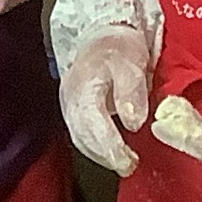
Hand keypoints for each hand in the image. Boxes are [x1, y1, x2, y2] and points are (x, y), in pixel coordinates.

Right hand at [59, 31, 150, 176]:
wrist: (103, 35)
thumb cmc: (119, 48)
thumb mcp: (132, 63)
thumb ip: (131, 92)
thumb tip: (133, 122)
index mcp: (84, 87)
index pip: (92, 123)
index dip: (110, 146)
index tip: (127, 160)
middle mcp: (70, 100)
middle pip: (83, 136)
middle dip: (106, 155)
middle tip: (129, 166)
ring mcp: (68, 107)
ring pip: (80, 139)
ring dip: (100, 155)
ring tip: (123, 163)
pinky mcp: (72, 111)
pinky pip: (80, 136)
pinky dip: (95, 148)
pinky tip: (111, 153)